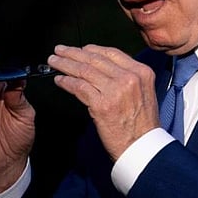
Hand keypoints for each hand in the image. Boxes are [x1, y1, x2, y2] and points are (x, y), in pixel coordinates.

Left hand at [48, 44, 159, 159]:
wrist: (143, 148)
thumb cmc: (142, 126)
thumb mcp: (143, 93)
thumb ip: (127, 78)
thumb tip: (101, 69)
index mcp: (141, 72)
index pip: (111, 53)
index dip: (91, 49)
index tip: (79, 49)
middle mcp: (129, 78)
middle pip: (95, 59)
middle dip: (73, 53)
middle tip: (59, 50)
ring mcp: (115, 90)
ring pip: (84, 71)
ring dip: (65, 64)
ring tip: (54, 62)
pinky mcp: (102, 104)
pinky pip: (79, 87)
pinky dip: (66, 82)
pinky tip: (59, 80)